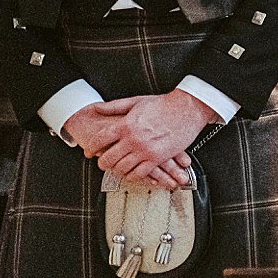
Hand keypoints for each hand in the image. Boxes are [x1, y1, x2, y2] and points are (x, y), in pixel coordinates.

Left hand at [94, 90, 217, 187]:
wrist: (188, 108)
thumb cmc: (164, 104)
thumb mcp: (136, 102)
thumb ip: (114, 106)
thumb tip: (96, 108)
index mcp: (126, 125)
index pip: (99, 140)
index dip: (91, 147)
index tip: (89, 151)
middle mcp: (133, 139)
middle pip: (108, 158)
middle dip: (102, 162)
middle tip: (102, 162)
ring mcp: (145, 150)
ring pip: (121, 168)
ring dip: (117, 170)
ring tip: (117, 168)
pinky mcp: (157, 158)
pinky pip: (139, 174)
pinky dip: (132, 175)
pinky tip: (132, 172)